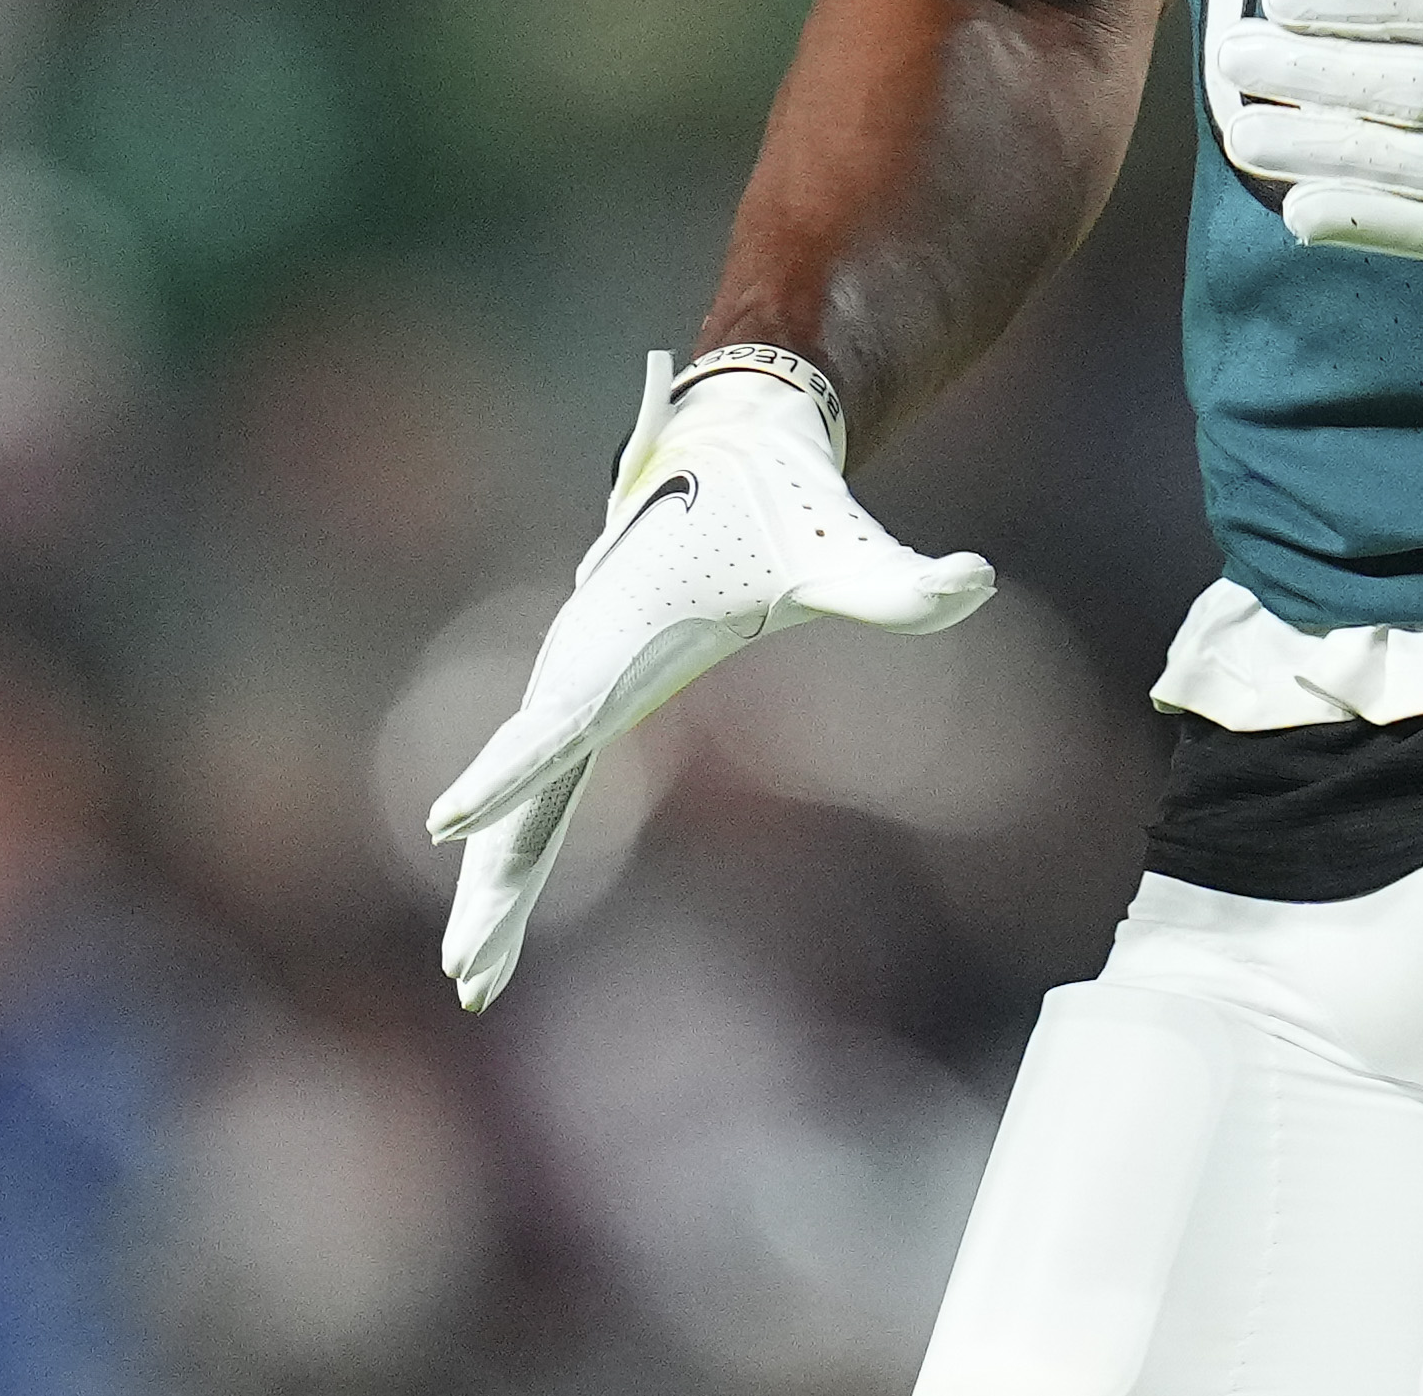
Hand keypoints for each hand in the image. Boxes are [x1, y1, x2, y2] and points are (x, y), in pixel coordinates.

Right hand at [423, 352, 990, 1008]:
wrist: (732, 445)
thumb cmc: (783, 502)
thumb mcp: (840, 545)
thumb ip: (900, 582)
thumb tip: (974, 584)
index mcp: (626, 642)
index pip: (560, 723)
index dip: (508, 776)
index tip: (448, 826)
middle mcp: (585, 665)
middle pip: (527, 790)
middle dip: (496, 880)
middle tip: (466, 972)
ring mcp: (578, 681)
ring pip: (525, 797)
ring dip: (496, 881)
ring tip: (471, 976)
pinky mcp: (589, 692)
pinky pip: (543, 784)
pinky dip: (517, 845)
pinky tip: (499, 909)